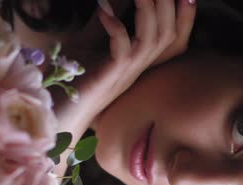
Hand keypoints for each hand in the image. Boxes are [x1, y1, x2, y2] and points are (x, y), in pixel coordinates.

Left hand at [57, 0, 196, 121]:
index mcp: (139, 61)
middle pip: (169, 35)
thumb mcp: (89, 42)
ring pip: (153, 41)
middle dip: (168, 5)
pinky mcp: (110, 79)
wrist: (57, 114)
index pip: (173, 38)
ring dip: (147, 10)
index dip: (185, 16)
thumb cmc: (72, 79)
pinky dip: (117, 28)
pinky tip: (103, 10)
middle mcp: (139, 69)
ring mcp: (126, 75)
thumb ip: (104, 21)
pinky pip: (124, 52)